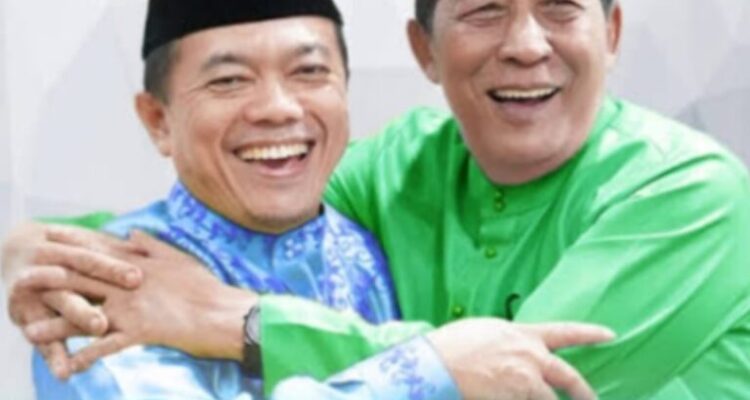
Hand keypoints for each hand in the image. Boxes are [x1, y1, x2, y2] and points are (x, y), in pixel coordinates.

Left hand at [15, 231, 258, 373]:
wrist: (223, 312)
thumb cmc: (206, 286)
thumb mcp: (180, 258)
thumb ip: (152, 245)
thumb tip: (130, 232)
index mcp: (139, 264)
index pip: (100, 251)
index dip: (72, 245)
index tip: (50, 237)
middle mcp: (129, 284)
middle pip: (83, 280)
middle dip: (52, 278)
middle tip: (24, 277)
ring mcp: (132, 308)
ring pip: (87, 316)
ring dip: (57, 324)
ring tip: (30, 331)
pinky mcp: (140, 332)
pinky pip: (107, 347)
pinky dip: (86, 357)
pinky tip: (68, 366)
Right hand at [426, 318, 613, 399]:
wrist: (437, 364)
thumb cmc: (453, 345)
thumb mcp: (486, 331)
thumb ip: (509, 340)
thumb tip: (516, 350)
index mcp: (524, 334)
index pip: (565, 332)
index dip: (590, 333)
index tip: (610, 334)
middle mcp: (531, 357)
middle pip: (569, 376)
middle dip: (584, 392)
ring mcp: (525, 381)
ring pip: (549, 398)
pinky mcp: (515, 399)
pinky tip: (508, 398)